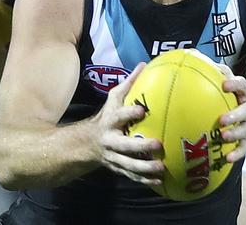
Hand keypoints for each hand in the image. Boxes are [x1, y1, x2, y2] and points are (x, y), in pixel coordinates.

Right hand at [92, 63, 164, 185]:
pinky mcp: (118, 168)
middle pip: (124, 145)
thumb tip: (145, 64)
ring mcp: (113, 157)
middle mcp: (111, 140)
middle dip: (139, 146)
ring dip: (144, 167)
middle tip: (158, 144)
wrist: (85, 144)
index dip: (129, 113)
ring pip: (128, 164)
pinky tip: (158, 181)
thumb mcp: (113, 99)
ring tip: (161, 168)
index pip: (119, 116)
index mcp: (110, 121)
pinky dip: (144, 180)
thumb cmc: (106, 117)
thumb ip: (129, 83)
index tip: (142, 110)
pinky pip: (131, 175)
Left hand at [216, 64, 245, 162]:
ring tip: (223, 138)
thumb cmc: (236, 96)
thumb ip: (218, 72)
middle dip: (236, 115)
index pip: (243, 85)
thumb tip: (194, 57)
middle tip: (221, 120)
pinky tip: (227, 159)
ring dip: (236, 134)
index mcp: (245, 92)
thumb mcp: (231, 83)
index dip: (235, 84)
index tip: (224, 85)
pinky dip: (237, 153)